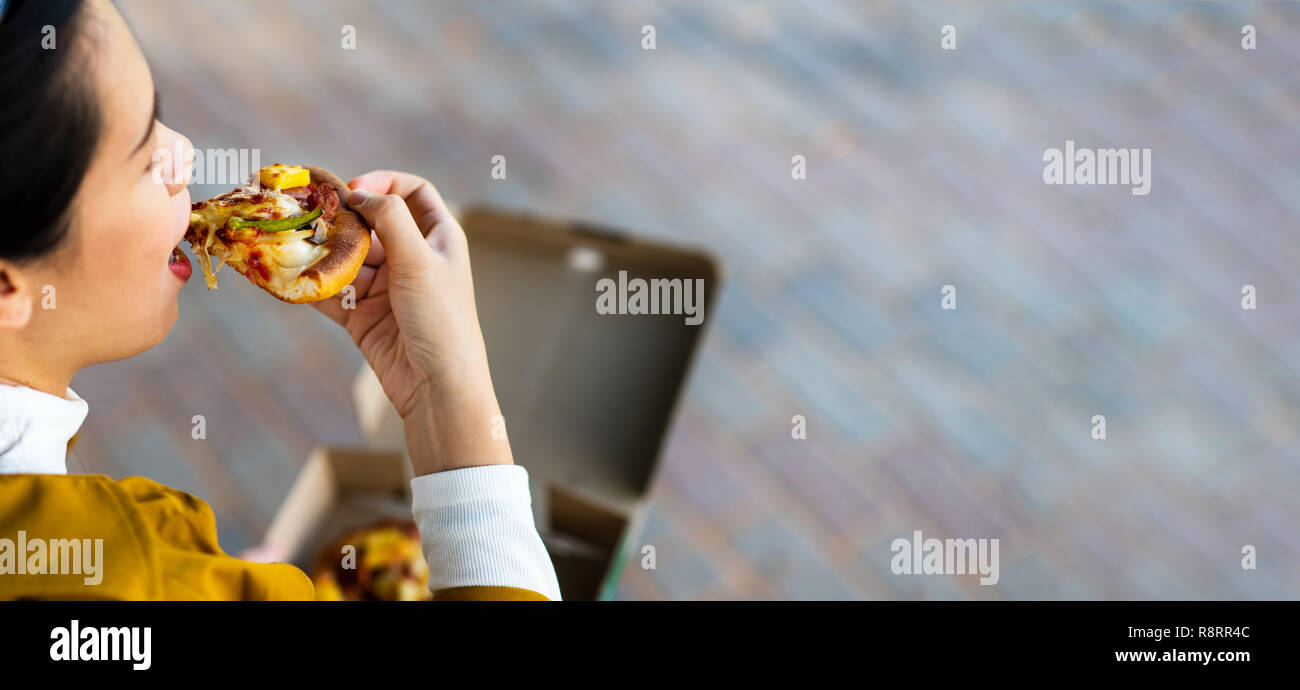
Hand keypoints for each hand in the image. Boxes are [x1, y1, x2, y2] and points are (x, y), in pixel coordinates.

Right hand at [312, 170, 510, 474]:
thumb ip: (390, 219)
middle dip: (339, 218)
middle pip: (372, 224)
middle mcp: (414, 259)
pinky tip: (284, 277)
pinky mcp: (365, 317)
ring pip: (348, 259)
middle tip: (304, 211)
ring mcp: (388, 288)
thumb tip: (360, 193)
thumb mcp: (420, 260)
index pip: (415, 192)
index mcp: (440, 239)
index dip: (386, 182)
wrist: (438, 388)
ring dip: (320, 252)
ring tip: (287, 242)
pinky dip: (311, 285)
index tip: (354, 188)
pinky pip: (333, 293)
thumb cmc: (440, 319)